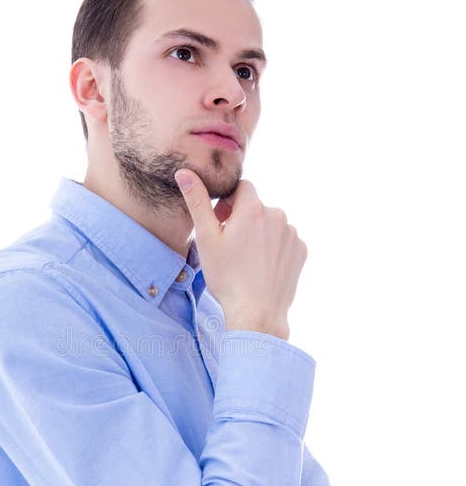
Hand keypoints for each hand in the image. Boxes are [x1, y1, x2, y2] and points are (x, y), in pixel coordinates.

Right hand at [174, 169, 307, 338]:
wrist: (256, 314)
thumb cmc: (227, 277)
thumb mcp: (206, 239)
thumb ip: (197, 201)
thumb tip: (185, 172)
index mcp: (253, 208)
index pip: (242, 188)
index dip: (228, 204)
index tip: (221, 224)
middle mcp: (278, 215)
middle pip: (256, 207)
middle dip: (243, 219)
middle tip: (230, 246)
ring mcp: (292, 234)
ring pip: (271, 224)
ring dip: (259, 233)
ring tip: (246, 259)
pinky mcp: (301, 251)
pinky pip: (285, 241)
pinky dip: (274, 248)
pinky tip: (261, 267)